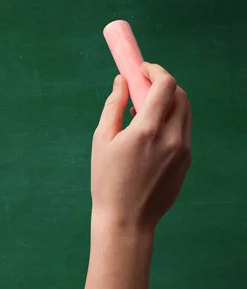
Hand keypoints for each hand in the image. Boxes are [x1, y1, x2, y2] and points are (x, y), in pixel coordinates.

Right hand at [91, 62, 191, 232]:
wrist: (127, 220)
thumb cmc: (107, 180)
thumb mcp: (101, 140)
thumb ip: (113, 106)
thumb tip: (121, 80)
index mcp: (148, 130)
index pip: (165, 85)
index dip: (155, 70)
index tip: (142, 68)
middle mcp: (172, 137)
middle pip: (180, 95)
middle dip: (162, 83)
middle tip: (142, 85)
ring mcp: (183, 151)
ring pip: (184, 113)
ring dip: (167, 102)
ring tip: (142, 111)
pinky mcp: (186, 162)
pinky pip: (182, 131)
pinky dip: (170, 121)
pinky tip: (149, 132)